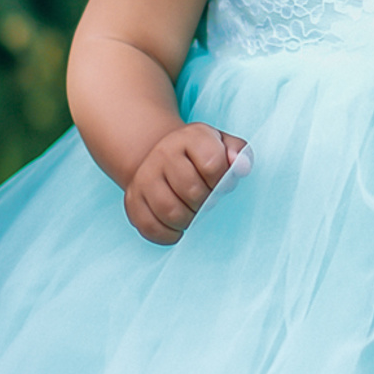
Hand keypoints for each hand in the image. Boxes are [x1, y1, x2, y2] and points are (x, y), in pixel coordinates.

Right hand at [124, 123, 246, 244]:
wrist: (161, 157)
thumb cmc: (201, 156)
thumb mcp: (223, 146)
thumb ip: (239, 153)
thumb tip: (241, 167)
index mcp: (191, 137)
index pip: (212, 164)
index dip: (221, 181)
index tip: (219, 184)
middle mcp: (164, 153)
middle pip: (191, 190)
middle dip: (205, 203)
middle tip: (206, 202)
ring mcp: (145, 176)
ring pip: (170, 211)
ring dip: (188, 221)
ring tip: (193, 215)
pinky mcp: (132, 199)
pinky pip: (149, 226)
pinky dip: (168, 235)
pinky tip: (178, 228)